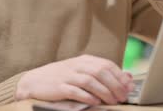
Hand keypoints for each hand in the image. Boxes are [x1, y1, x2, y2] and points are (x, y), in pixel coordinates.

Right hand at [15, 55, 133, 104]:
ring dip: (104, 92)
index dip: (120, 76)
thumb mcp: (82, 72)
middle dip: (115, 85)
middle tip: (122, 97)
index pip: (107, 64)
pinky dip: (87, 96)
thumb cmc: (61, 78)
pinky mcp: (59, 87)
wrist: (34, 81)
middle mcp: (76, 65)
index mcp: (84, 60)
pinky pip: (75, 90)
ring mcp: (67, 75)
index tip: (128, 87)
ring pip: (90, 80)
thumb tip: (129, 76)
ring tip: (113, 102)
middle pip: (100, 71)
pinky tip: (95, 102)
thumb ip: (103, 74)